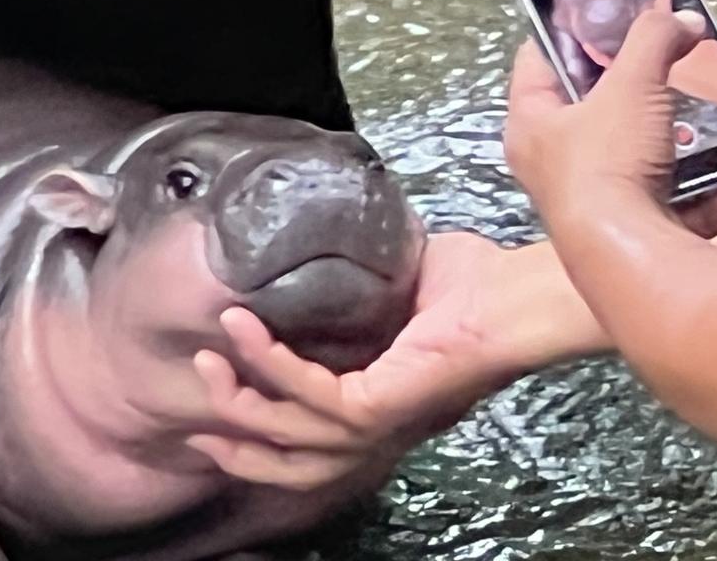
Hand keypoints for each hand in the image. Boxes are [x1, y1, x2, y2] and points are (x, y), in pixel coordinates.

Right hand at [186, 232, 611, 490]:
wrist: (519, 293)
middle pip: (290, 463)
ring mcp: (379, 423)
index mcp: (381, 407)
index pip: (310, 445)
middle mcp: (378, 429)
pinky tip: (243, 326)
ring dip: (238, 399)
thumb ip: (358, 289)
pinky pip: (307, 390)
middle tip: (196, 415)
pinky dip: (269, 359)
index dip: (258, 441)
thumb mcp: (399, 288)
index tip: (214, 421)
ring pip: (287, 433)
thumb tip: (320, 252)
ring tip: (207, 358)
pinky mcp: (379, 405)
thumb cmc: (477, 287)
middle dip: (237, 442)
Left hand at [506, 8, 716, 236]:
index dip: (568, 31)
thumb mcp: (632, 83)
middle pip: (606, 113)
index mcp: (534, 125)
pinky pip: (697, 207)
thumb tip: (682, 20)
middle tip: (691, 63)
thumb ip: (656, 40)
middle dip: (657, 90)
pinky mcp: (645, 239)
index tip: (607, 11)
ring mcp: (604, 206)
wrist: (629, 262)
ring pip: (660, 162)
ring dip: (711, 143)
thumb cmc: (607, 163)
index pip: (538, 61)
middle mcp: (560, 167)